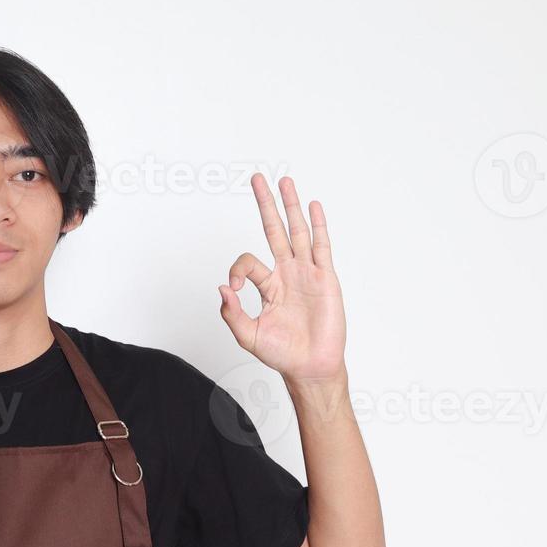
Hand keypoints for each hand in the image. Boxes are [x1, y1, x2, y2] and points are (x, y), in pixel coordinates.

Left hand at [218, 174, 345, 382]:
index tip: (233, 288)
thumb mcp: (248, 336)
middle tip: (257, 179)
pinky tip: (313, 206)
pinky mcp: (325, 278)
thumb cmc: (282, 354)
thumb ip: (232, 314)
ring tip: (285, 181)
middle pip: (273, 230)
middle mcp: (286, 274)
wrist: (311, 366)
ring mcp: (306, 273)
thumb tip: (221, 289)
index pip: (247, 262)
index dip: (236, 270)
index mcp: (267, 285)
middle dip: (265, 205)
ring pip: (297, 231)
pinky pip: (321, 246)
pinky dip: (317, 225)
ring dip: (291, 206)